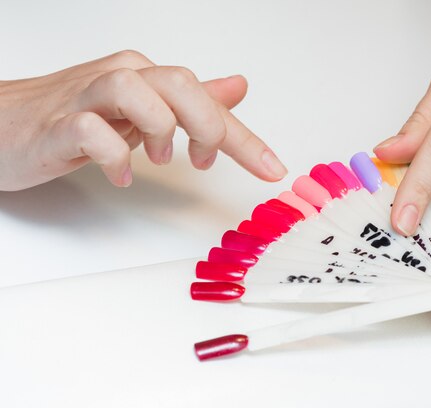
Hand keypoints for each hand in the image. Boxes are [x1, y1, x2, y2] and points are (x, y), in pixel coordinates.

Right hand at [0, 50, 286, 190]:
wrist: (6, 123)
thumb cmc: (77, 116)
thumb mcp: (145, 111)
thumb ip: (191, 103)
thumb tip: (236, 88)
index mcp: (147, 77)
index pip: (206, 100)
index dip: (244, 138)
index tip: (272, 168)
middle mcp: (121, 78)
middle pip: (178, 84)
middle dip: (206, 126)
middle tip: (202, 159)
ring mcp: (86, 99)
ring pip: (135, 92)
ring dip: (157, 132)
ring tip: (158, 159)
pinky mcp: (57, 125)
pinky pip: (91, 131)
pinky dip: (114, 157)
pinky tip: (122, 174)